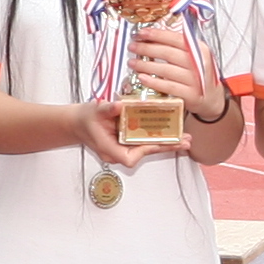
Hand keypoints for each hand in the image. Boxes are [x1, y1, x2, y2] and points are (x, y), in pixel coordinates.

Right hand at [71, 100, 187, 167]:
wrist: (77, 122)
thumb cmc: (85, 119)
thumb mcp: (94, 111)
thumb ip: (107, 109)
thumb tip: (119, 105)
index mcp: (109, 149)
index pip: (129, 158)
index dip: (144, 151)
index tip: (155, 142)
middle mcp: (118, 152)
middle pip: (145, 154)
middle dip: (165, 148)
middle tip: (185, 143)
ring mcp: (123, 148)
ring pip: (147, 148)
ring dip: (166, 143)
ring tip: (184, 139)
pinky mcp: (127, 142)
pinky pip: (144, 142)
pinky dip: (158, 137)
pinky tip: (172, 133)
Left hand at [126, 26, 222, 121]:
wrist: (212, 97)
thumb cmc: (198, 74)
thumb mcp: (193, 57)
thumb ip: (177, 47)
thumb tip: (151, 38)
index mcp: (199, 49)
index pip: (175, 38)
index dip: (156, 35)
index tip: (140, 33)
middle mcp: (198, 63)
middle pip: (168, 53)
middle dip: (146, 49)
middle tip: (132, 47)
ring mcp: (195, 80)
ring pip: (165, 70)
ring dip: (146, 65)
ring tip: (132, 63)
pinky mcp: (190, 95)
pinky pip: (168, 87)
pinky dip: (153, 82)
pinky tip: (142, 78)